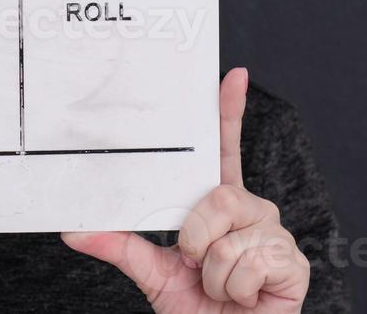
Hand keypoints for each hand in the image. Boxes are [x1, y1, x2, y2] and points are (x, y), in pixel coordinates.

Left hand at [62, 68, 309, 312]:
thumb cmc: (199, 307)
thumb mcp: (152, 272)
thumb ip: (118, 245)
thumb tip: (73, 230)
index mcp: (219, 204)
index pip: (225, 149)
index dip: (229, 112)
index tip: (233, 75)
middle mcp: (250, 210)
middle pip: (218, 196)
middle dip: (196, 239)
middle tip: (197, 266)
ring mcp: (274, 234)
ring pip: (229, 238)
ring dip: (215, 275)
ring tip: (223, 288)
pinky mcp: (293, 262)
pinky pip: (250, 263)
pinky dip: (236, 289)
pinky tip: (246, 298)